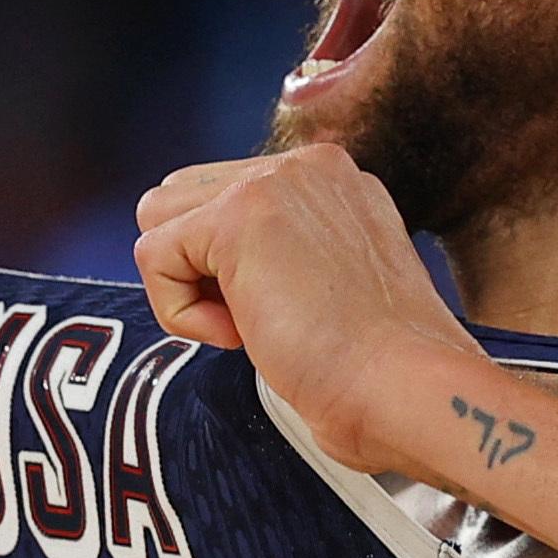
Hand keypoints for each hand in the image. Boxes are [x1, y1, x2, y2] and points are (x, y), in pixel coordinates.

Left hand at [132, 145, 486, 472]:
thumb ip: (280, 256)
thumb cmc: (376, 373)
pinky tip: (244, 337)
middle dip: (198, 268)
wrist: (404, 391)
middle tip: (263, 321)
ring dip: (187, 287)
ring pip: (156, 217)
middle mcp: (305, 165)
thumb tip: (215, 270)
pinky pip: (152, 256)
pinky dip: (181, 314)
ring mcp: (275, 180)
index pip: (222, 197)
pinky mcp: (239, 214)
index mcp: (331, 180)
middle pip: (179, 197)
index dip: (227, 271)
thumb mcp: (330, 290)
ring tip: (253, 324)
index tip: (286, 315)